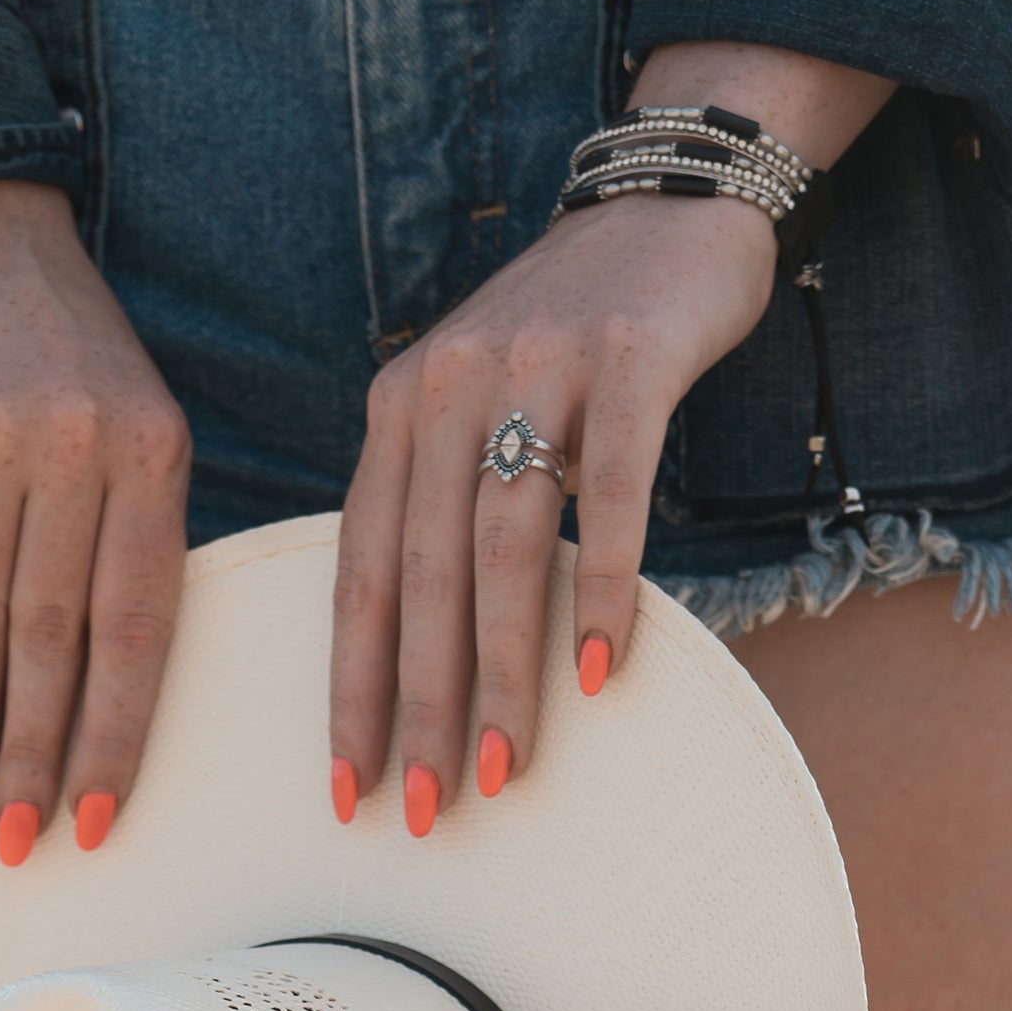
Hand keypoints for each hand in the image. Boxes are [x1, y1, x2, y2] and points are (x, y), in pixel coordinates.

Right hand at [0, 176, 191, 862]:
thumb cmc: (73, 360)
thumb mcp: (140, 428)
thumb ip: (134, 544)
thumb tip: (109, 697)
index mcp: (154, 459)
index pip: (136, 629)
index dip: (114, 733)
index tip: (97, 818)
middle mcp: (74, 455)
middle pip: (52, 641)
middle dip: (34, 754)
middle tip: (17, 843)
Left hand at [328, 189, 777, 835]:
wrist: (662, 204)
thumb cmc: (562, 341)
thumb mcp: (470, 410)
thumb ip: (438, 504)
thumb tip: (424, 657)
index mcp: (395, 415)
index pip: (358, 574)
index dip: (352, 687)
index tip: (349, 786)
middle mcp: (446, 390)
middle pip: (420, 576)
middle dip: (419, 705)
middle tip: (426, 806)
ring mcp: (536, 369)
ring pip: (504, 547)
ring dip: (504, 670)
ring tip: (509, 764)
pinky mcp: (628, 360)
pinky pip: (614, 494)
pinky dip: (604, 587)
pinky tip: (599, 670)